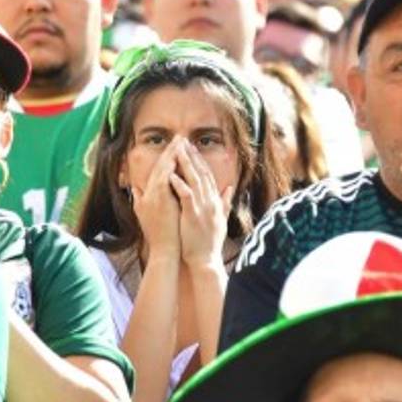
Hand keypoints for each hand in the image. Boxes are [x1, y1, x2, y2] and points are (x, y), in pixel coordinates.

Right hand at [131, 137, 181, 259]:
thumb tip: (135, 188)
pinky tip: (178, 157)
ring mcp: (153, 196)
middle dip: (170, 151)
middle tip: (179, 136)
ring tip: (180, 142)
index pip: (159, 171)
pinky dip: (170, 167)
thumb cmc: (159, 235)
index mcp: (148, 195)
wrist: (164, 250)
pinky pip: (165, 178)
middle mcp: (149, 193)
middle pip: (160, 166)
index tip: (176, 146)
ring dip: (171, 154)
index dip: (167, 157)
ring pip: (162, 169)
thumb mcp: (145, 215)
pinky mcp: (159, 200)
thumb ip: (140, 199)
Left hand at [171, 141, 233, 270]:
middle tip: (183, 141)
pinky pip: (187, 195)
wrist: (206, 260)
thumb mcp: (221, 219)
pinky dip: (180, 184)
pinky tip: (172, 175)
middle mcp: (211, 201)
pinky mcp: (194, 215)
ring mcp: (203, 208)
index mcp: (215, 201)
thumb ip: (225, 202)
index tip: (191, 148)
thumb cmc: (210, 243)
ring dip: (185, 164)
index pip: (207, 176)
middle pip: (201, 173)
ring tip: (176, 151)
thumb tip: (230, 189)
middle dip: (192, 156)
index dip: (199, 161)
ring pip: (194, 180)